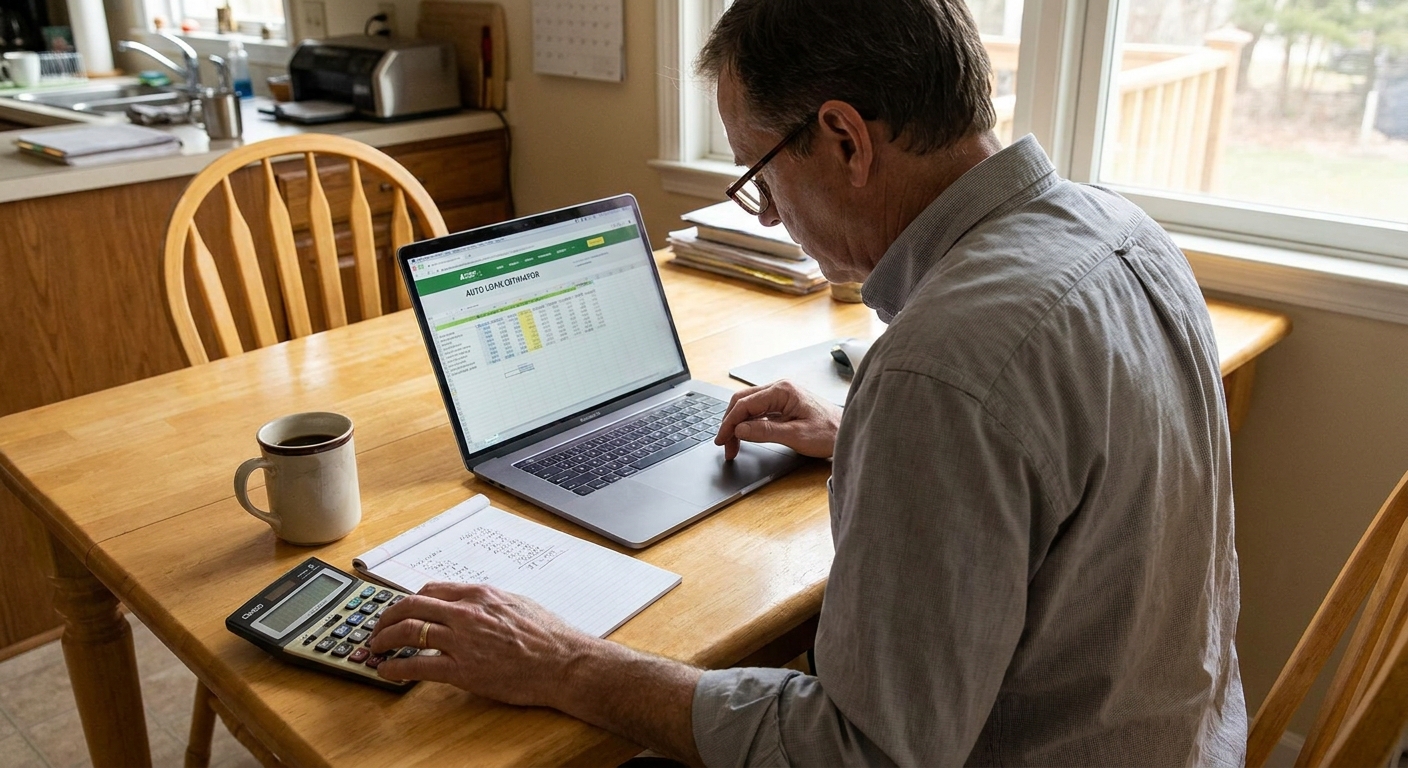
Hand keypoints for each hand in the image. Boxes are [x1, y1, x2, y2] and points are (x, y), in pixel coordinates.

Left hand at [367, 582, 590, 706]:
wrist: (564, 662)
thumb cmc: (549, 636)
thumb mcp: (518, 604)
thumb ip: (490, 603)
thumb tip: (475, 604)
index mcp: (481, 595)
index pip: (432, 590)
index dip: (410, 600)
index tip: (402, 609)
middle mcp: (467, 613)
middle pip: (412, 605)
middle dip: (388, 616)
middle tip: (378, 627)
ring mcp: (463, 641)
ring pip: (410, 631)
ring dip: (385, 639)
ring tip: (376, 648)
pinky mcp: (463, 670)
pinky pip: (419, 666)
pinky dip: (396, 668)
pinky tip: (387, 672)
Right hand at [715, 379, 841, 459]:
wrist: (848, 432)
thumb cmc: (829, 433)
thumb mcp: (796, 436)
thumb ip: (765, 431)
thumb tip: (740, 429)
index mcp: (783, 390)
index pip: (745, 403)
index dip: (729, 423)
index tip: (721, 440)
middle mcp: (780, 388)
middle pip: (743, 401)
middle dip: (730, 423)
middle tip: (724, 445)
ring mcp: (782, 395)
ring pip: (749, 406)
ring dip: (738, 424)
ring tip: (732, 444)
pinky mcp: (784, 404)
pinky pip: (759, 410)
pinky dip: (748, 423)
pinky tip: (745, 435)